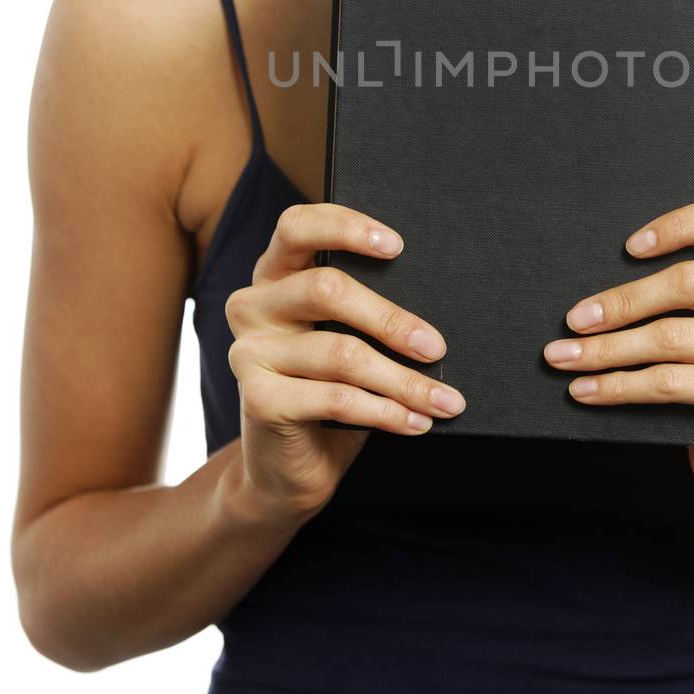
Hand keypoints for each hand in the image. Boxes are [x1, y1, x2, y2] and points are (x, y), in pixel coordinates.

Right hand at [224, 203, 466, 527]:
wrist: (293, 466)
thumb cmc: (331, 389)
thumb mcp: (347, 338)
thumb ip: (365, 312)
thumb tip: (435, 313)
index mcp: (275, 275)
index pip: (297, 226)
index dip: (346, 228)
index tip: (397, 246)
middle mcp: (253, 305)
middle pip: (326, 289)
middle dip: (392, 319)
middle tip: (437, 346)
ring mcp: (249, 352)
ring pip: (341, 353)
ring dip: (403, 380)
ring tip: (444, 400)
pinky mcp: (258, 399)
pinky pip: (336, 398)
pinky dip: (385, 412)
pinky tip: (416, 422)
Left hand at [543, 194, 693, 502]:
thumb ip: (685, 282)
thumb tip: (597, 274)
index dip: (680, 225)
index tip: (628, 247)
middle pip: (692, 283)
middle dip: (623, 301)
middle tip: (574, 318)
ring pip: (671, 337)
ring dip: (607, 350)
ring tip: (563, 356)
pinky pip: (670, 382)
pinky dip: (619, 387)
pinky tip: (586, 390)